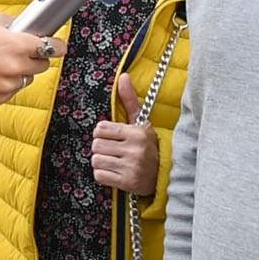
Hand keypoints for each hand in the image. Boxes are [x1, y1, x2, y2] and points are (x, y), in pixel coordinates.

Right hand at [0, 13, 65, 104]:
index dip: (57, 46)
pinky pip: (12, 90)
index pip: (51, 47)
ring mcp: (7, 85)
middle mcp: (15, 67)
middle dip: (35, 58)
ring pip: (27, 79)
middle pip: (42, 65)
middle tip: (20, 52)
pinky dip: (6, 84)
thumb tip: (28, 27)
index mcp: (17, 45)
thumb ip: (14, 24)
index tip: (60, 46)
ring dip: (19, 72)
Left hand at [91, 74, 157, 196]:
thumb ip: (129, 100)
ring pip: (96, 160)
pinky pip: (99, 176)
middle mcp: (135, 149)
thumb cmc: (147, 145)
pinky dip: (103, 174)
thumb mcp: (140, 122)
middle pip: (96, 145)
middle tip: (111, 150)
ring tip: (113, 160)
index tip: (110, 136)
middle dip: (100, 148)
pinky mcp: (127, 183)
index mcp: (137, 132)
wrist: (162, 174)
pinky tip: (114, 172)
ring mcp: (131, 167)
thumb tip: (123, 76)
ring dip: (101, 161)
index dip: (101, 133)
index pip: (100, 129)